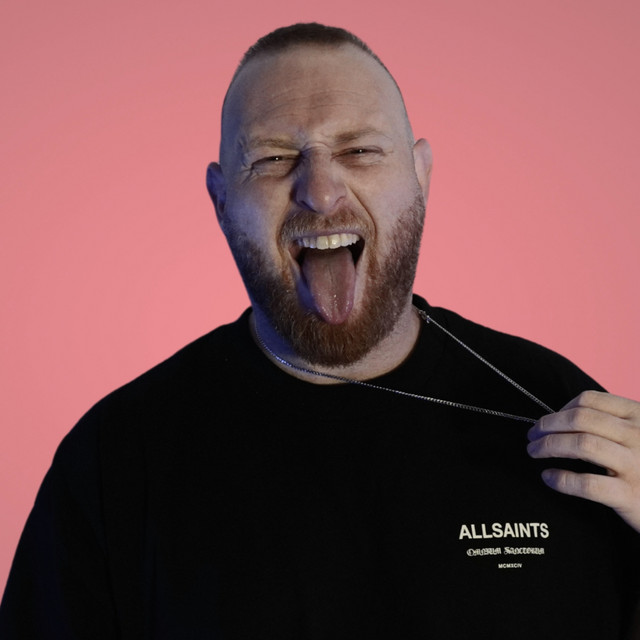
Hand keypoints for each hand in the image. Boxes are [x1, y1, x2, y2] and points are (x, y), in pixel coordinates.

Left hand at [527, 390, 639, 532]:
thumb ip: (614, 424)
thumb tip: (564, 417)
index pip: (590, 400)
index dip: (560, 408)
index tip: (547, 421)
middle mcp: (639, 436)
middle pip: (579, 419)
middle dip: (547, 425)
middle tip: (532, 437)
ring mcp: (636, 465)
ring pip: (580, 444)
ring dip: (548, 446)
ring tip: (535, 453)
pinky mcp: (631, 495)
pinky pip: (586, 483)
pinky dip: (560, 479)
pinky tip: (549, 478)